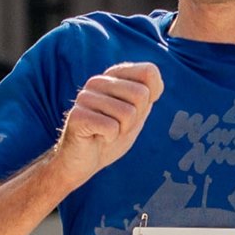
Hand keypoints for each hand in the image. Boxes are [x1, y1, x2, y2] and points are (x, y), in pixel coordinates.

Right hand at [53, 62, 163, 182]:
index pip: (149, 72)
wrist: (84, 162)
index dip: (150, 98)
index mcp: (113, 76)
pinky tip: (97, 138)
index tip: (133, 111)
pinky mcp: (78, 115)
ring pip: (128, 113)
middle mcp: (98, 81)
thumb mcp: (137, 115)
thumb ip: (147, 96)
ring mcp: (85, 97)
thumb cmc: (111, 137)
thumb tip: (156, 80)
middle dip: (135, 118)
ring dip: (122, 130)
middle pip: (141, 94)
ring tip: (106, 132)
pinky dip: (110, 138)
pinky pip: (112, 127)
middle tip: (118, 126)